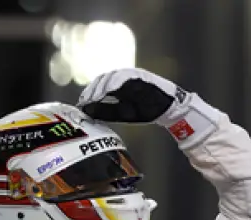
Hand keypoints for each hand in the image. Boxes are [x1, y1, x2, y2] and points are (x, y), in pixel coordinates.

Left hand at [77, 68, 223, 146]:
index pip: (99, 84)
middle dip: (92, 90)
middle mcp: (123, 77)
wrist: (168, 109)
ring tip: (93, 98)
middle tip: (85, 101)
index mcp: (118, 83)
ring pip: (111, 76)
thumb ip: (104, 111)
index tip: (82, 103)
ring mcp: (132, 75)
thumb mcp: (120, 113)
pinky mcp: (141, 76)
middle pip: (102, 78)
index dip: (89, 92)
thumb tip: (86, 111)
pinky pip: (124, 77)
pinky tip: (106, 93)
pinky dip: (114, 83)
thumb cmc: (144, 110)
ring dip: (100, 86)